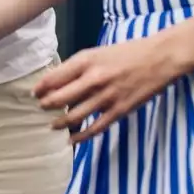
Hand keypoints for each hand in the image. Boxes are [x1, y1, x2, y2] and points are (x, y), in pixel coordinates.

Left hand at [33, 37, 183, 143]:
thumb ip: (77, 67)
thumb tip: (56, 82)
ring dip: (60, 123)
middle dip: (46, 106)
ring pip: (74, 116)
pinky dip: (81, 137)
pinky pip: (95, 128)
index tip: (34, 94)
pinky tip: (72, 140)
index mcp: (85, 61)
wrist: (159, 58)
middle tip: (41, 109)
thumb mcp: (97, 53)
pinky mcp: (119, 110)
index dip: (40, 89)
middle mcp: (93, 79)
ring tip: (52, 125)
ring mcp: (106, 96)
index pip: (53, 78)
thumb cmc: (126, 53)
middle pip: (59, 99)